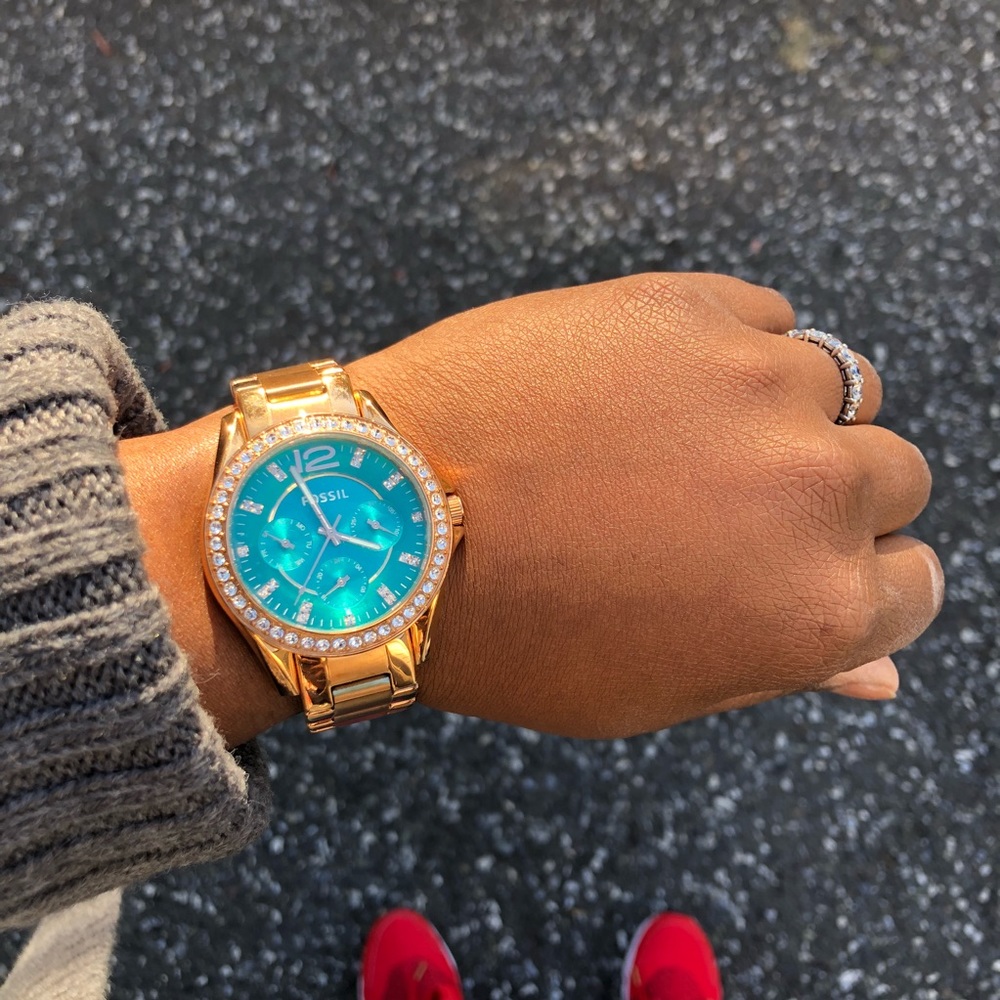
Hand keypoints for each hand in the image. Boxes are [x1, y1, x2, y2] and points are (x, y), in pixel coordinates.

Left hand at [347, 273, 942, 736]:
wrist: (390, 520)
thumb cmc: (512, 629)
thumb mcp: (653, 688)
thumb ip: (784, 666)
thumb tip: (883, 670)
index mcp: (816, 611)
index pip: (912, 582)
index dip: (856, 575)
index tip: (792, 563)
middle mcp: (814, 492)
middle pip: (892, 475)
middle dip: (827, 495)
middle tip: (724, 502)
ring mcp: (758, 385)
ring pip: (837, 386)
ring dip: (780, 413)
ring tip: (675, 438)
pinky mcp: (692, 306)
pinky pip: (769, 318)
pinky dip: (735, 349)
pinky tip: (655, 382)